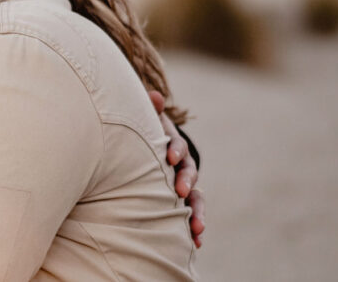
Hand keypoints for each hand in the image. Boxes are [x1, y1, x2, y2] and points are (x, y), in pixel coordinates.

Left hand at [148, 90, 204, 246]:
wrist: (145, 149)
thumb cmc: (141, 133)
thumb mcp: (144, 120)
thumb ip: (149, 111)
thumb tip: (153, 95)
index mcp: (172, 144)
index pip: (177, 145)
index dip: (175, 149)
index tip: (169, 157)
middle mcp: (183, 165)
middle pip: (190, 172)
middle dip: (186, 181)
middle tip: (180, 191)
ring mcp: (184, 184)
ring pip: (196, 198)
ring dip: (197, 212)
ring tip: (197, 229)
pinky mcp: (181, 201)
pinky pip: (191, 214)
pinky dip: (194, 226)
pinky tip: (196, 243)